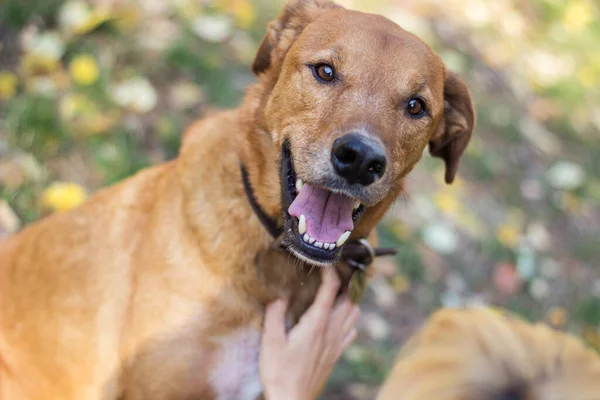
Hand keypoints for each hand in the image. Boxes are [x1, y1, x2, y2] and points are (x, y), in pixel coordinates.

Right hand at [260, 268, 359, 399]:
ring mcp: (336, 344)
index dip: (331, 273)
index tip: (325, 262)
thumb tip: (279, 294)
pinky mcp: (336, 354)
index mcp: (316, 324)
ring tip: (337, 293)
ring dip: (349, 301)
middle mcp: (331, 331)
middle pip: (348, 300)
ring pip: (354, 315)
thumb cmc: (279, 372)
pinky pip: (351, 331)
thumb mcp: (270, 341)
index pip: (331, 291)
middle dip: (344, 284)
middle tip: (332, 275)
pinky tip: (338, 319)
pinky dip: (350, 320)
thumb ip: (274, 314)